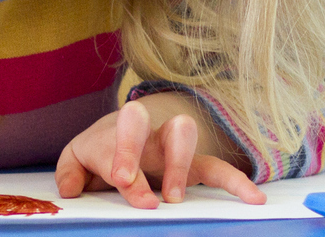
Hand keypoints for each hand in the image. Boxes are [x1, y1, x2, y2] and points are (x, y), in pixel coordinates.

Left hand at [54, 97, 265, 208]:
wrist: (124, 133)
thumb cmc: (99, 150)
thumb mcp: (77, 158)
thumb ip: (70, 171)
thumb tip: (71, 191)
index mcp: (113, 134)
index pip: (117, 142)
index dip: (122, 159)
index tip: (122, 180)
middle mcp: (144, 134)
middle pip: (151, 125)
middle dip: (146, 153)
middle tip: (154, 194)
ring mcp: (170, 147)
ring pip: (182, 134)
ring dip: (181, 165)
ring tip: (176, 199)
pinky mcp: (194, 164)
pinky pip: (218, 169)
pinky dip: (237, 182)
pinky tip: (254, 199)